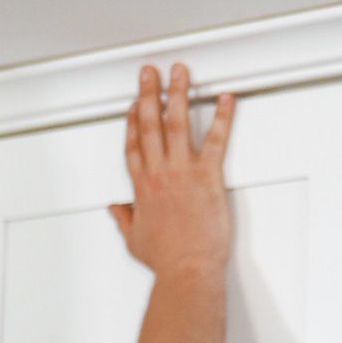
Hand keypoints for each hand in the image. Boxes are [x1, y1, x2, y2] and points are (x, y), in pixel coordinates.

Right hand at [108, 63, 234, 277]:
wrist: (187, 271)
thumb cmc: (166, 260)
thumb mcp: (134, 240)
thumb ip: (124, 220)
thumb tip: (115, 210)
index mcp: (141, 187)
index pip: (132, 145)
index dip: (131, 121)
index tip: (132, 105)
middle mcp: (159, 174)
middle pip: (149, 124)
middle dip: (148, 94)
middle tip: (149, 72)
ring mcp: (182, 172)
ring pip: (177, 123)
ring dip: (177, 94)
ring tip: (180, 72)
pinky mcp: (208, 177)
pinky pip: (217, 139)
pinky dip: (223, 117)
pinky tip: (226, 100)